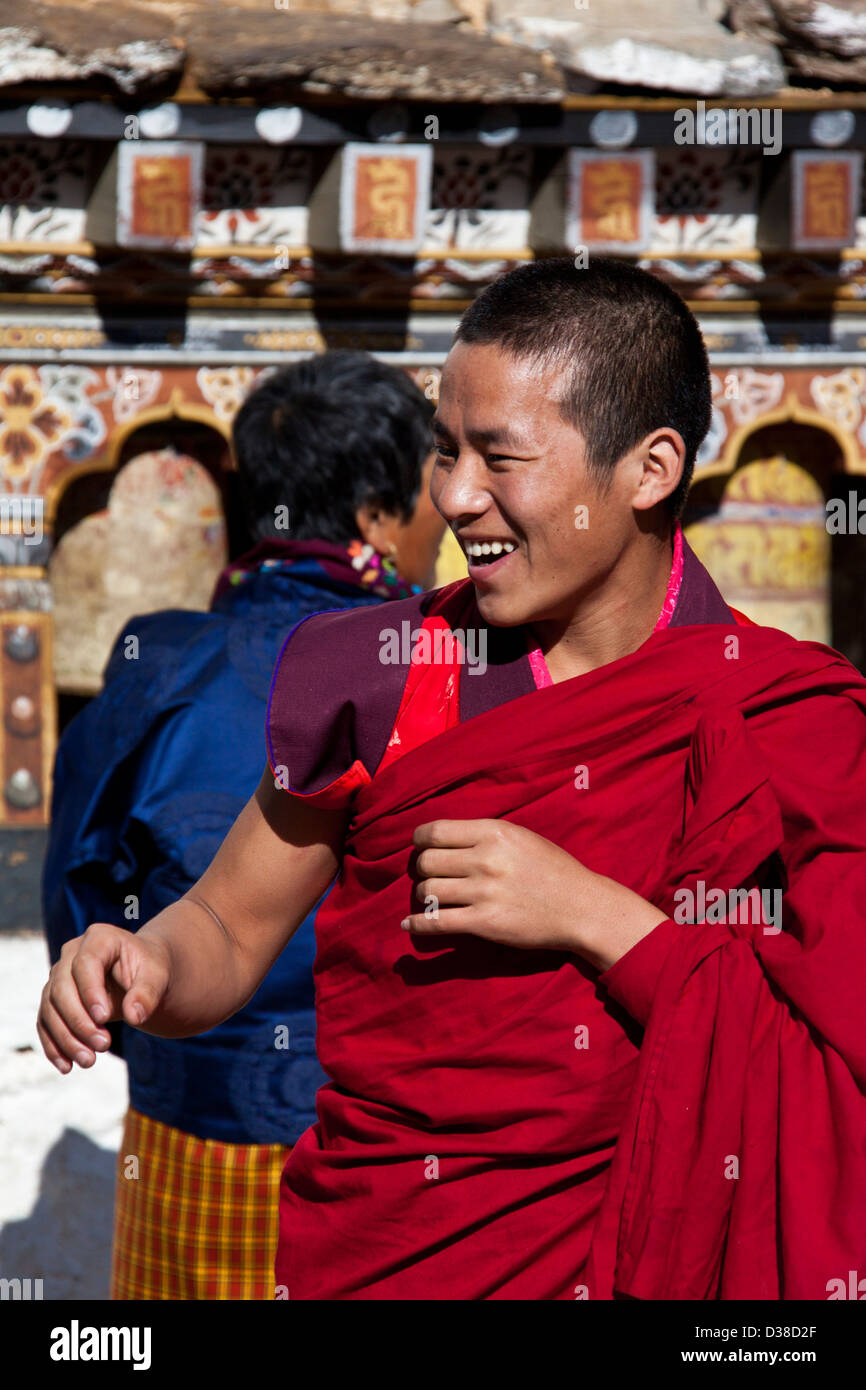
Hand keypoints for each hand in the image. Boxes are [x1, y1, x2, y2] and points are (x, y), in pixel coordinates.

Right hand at [37, 923, 171, 1073]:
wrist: (141, 974)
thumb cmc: (150, 970)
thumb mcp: (158, 976)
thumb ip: (148, 992)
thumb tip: (135, 1016)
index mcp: (99, 938)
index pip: (85, 964)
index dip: (90, 991)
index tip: (104, 1018)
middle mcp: (72, 954)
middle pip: (62, 988)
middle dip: (79, 1021)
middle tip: (103, 1045)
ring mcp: (59, 976)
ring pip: (50, 1008)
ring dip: (66, 1038)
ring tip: (89, 1061)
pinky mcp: (54, 999)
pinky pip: (46, 1023)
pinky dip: (54, 1045)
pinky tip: (67, 1066)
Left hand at [403, 819, 667, 969]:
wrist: (582, 907)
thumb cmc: (554, 870)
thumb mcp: (521, 837)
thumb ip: (484, 835)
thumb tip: (443, 838)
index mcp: (494, 832)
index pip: (435, 831)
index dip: (420, 840)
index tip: (421, 847)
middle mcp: (485, 859)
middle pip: (426, 861)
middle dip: (421, 869)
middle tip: (429, 875)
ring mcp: (484, 892)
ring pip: (427, 891)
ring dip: (423, 896)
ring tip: (430, 898)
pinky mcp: (485, 923)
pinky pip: (436, 922)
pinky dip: (417, 923)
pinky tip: (409, 923)